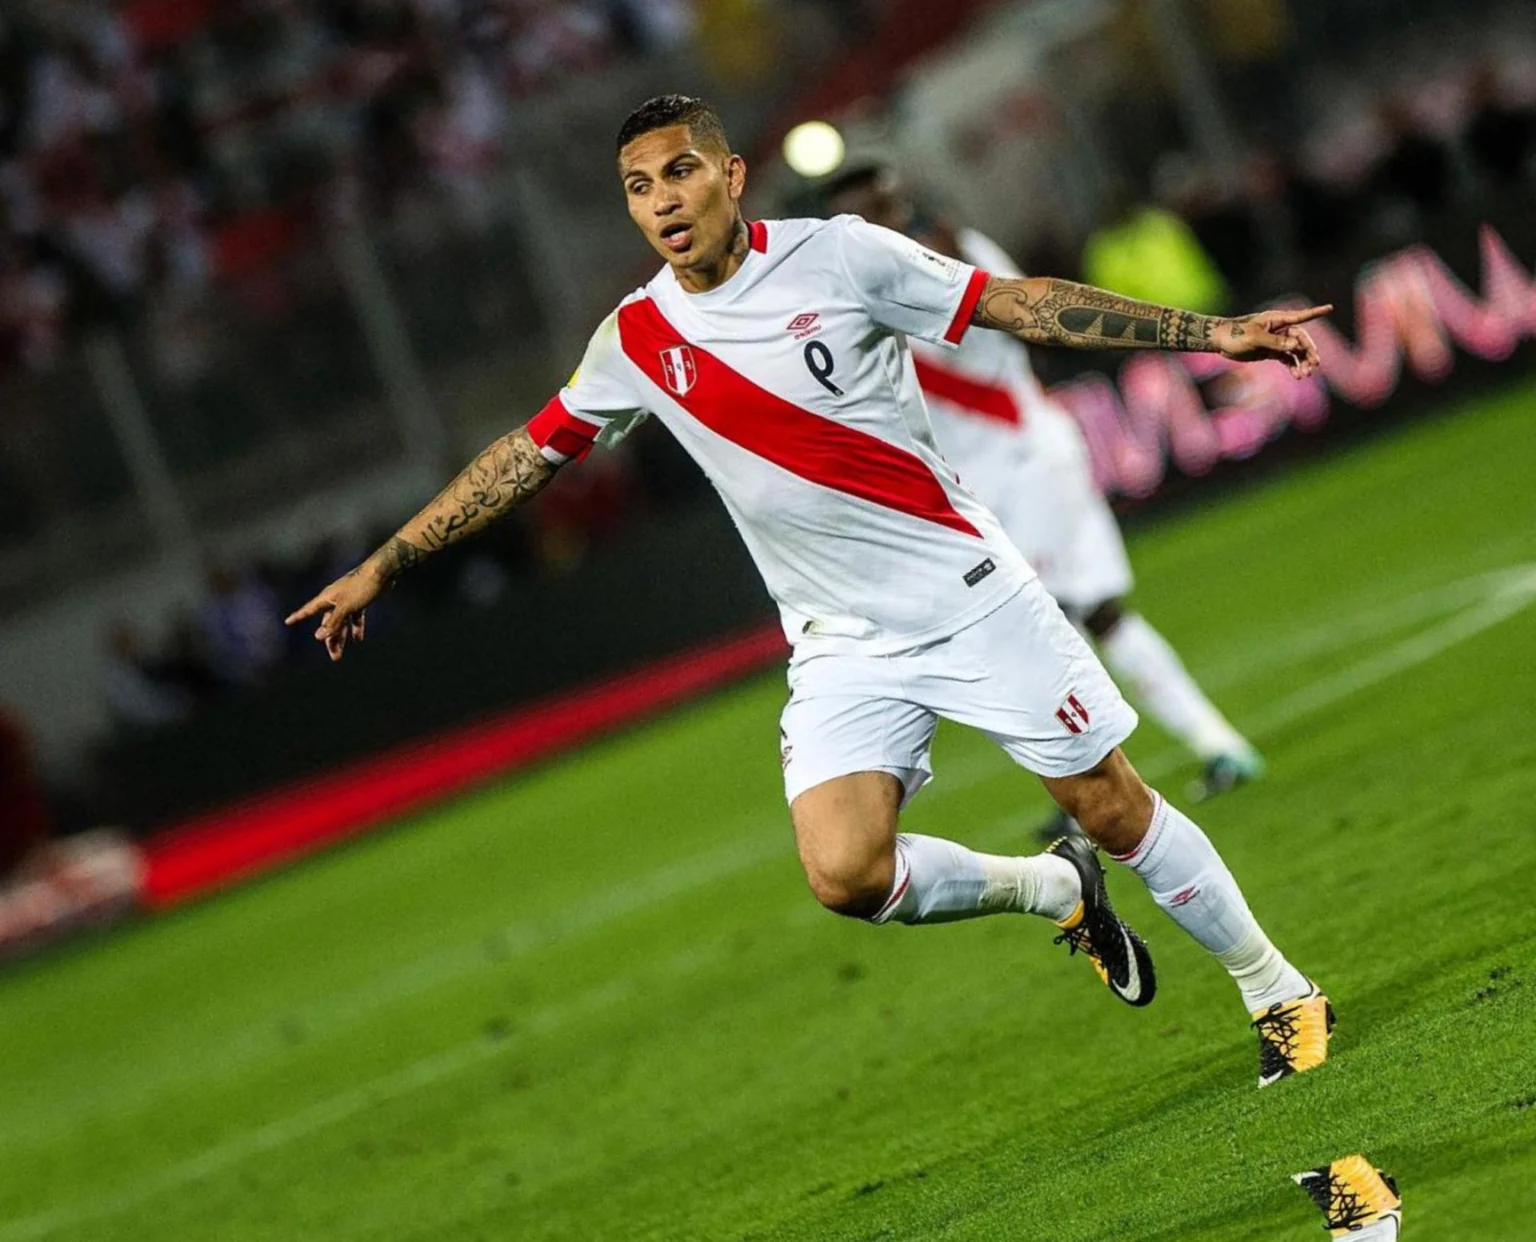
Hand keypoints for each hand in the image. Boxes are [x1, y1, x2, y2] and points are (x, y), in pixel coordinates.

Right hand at [284, 565, 382, 661]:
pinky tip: (358, 638)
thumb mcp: (346, 607)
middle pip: (328, 622)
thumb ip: (333, 622)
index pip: (308, 610)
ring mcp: (347, 600)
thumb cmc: (361, 586)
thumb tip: (318, 636)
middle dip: (330, 639)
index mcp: (327, 598)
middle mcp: (335, 599)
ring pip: (341, 622)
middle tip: (334, 657)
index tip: (287, 622)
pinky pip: (354, 617)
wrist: (382, 572)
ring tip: (340, 654)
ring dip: (342, 637)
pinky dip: (355, 627)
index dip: (298, 616)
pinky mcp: (359, 600)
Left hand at [1210, 305, 1332, 378]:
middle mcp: (1280, 329)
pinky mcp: (1272, 351)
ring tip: (1305, 374)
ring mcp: (1277, 341)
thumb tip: (1295, 346)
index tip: (1330, 308)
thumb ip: (1275, 342)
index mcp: (1277, 320)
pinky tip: (1297, 375)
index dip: (1316, 312)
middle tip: (1314, 365)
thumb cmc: (1235, 335)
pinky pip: (1287, 359)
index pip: (1300, 316)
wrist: (1221, 342)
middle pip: (1301, 339)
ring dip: (1302, 362)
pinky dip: (1293, 366)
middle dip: (1309, 352)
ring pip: (1296, 351)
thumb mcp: (1255, 338)